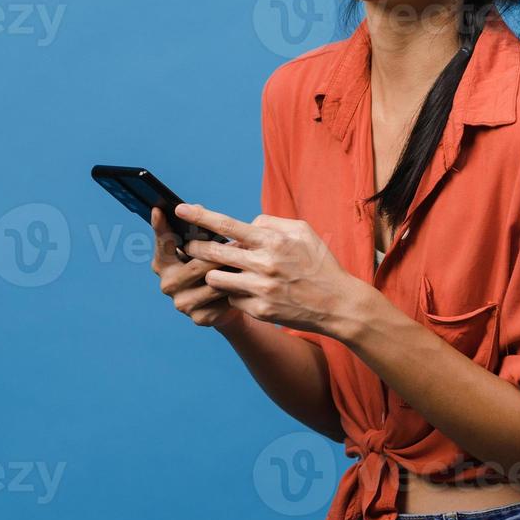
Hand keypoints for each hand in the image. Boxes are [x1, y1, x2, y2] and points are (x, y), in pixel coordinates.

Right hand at [149, 208, 242, 329]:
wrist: (224, 302)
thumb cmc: (210, 265)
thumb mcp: (202, 246)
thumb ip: (195, 230)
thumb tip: (197, 208)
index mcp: (162, 263)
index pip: (162, 243)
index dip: (161, 227)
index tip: (159, 209)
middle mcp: (167, 284)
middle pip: (195, 264)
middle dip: (219, 253)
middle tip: (239, 243)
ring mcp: (182, 303)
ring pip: (212, 282)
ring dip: (231, 270)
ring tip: (247, 260)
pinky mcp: (200, 317)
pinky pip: (222, 298)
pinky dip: (235, 288)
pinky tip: (245, 281)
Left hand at [176, 203, 374, 337]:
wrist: (339, 305)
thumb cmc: (319, 264)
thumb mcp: (302, 231)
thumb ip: (271, 223)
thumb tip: (246, 224)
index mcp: (272, 240)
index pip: (226, 225)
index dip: (200, 216)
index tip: (180, 209)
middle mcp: (264, 264)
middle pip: (213, 253)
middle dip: (195, 248)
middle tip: (189, 245)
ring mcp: (261, 289)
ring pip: (216, 279)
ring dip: (213, 274)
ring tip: (221, 271)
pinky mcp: (260, 310)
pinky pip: (232, 298)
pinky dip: (234, 293)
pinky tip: (246, 291)